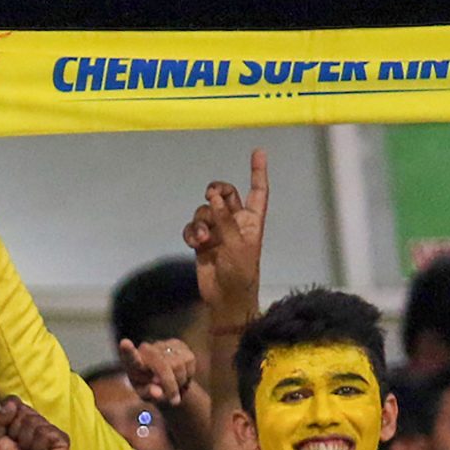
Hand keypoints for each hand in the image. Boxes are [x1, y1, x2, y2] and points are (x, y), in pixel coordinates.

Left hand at [0, 396, 69, 449]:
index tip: (7, 434)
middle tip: (19, 448)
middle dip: (16, 431)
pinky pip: (47, 431)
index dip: (9, 416)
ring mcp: (49, 432)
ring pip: (35, 421)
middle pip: (24, 411)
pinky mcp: (61, 441)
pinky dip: (40, 446)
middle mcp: (35, 425)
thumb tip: (11, 402)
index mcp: (19, 423)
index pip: (14, 403)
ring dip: (28, 442)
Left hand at [118, 337, 198, 405]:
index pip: (130, 357)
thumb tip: (158, 393)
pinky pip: (189, 361)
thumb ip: (149, 394)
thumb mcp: (146, 395)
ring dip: (180, 381)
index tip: (124, 343)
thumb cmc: (149, 388)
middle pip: (163, 365)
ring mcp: (163, 345)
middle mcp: (146, 350)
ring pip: (179, 365)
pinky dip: (188, 374)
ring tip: (174, 386)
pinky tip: (180, 376)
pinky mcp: (179, 344)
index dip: (128, 350)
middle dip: (170, 384)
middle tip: (174, 401)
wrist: (163, 380)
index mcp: (132, 363)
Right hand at [182, 149, 267, 315]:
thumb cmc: (241, 273)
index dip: (258, 172)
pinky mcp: (202, 242)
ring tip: (204, 238)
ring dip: (201, 221)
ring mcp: (218, 231)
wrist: (226, 298)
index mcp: (252, 221)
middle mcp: (235, 222)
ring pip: (204, 211)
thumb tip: (214, 197)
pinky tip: (195, 244)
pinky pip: (192, 227)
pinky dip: (192, 233)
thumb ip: (225, 220)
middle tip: (212, 194)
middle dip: (217, 192)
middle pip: (225, 194)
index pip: (257, 191)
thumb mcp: (237, 245)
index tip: (258, 151)